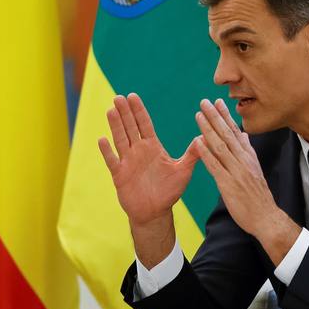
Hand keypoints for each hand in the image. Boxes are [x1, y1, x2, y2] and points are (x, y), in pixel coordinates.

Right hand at [99, 93, 199, 227]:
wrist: (155, 212)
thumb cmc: (169, 191)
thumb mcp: (183, 171)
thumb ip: (192, 154)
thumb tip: (205, 137)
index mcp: (152, 147)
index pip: (144, 124)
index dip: (138, 110)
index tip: (132, 96)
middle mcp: (138, 151)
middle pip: (130, 127)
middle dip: (125, 112)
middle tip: (119, 97)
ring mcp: (127, 162)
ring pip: (120, 139)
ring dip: (115, 125)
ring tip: (110, 110)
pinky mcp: (120, 175)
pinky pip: (112, 161)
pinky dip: (107, 151)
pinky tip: (102, 139)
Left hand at [193, 98, 299, 263]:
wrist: (266, 217)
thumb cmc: (258, 196)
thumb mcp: (255, 170)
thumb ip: (247, 152)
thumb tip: (244, 135)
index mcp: (248, 156)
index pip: (236, 132)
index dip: (226, 116)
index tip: (218, 102)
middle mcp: (243, 160)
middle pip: (227, 134)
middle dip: (215, 116)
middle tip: (204, 102)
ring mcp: (236, 171)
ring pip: (220, 146)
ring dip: (208, 129)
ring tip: (198, 115)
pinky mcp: (229, 184)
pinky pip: (215, 166)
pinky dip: (206, 153)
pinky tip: (197, 142)